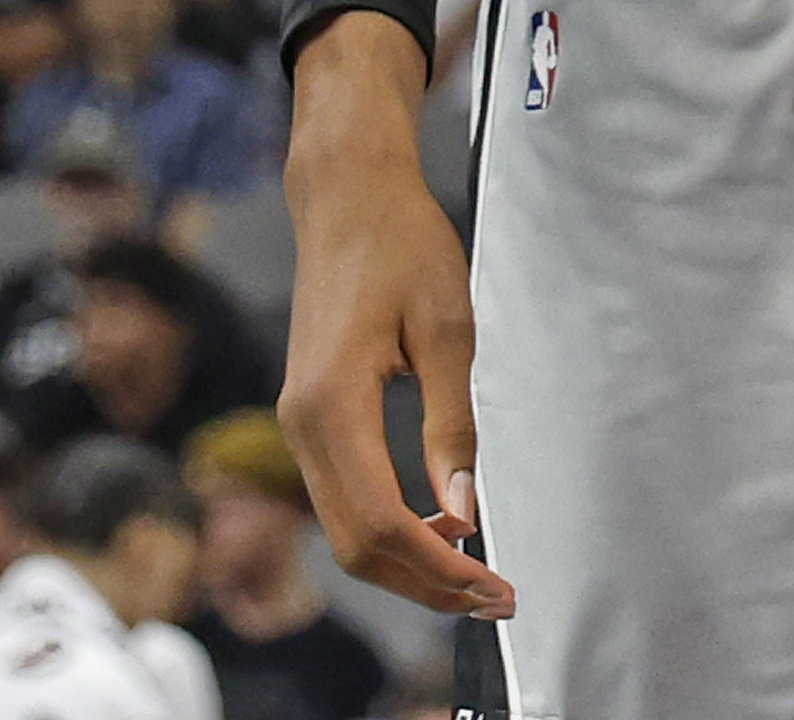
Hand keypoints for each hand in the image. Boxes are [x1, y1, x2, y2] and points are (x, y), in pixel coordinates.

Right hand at [277, 17, 506, 618]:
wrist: (345, 195)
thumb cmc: (402, 245)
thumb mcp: (447, 328)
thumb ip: (452, 425)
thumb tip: (464, 515)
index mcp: (331, 403)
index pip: (381, 521)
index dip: (439, 568)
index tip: (494, 584)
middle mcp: (300, 424)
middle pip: (354, 544)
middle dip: (424, 584)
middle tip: (496, 599)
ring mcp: (297, 423)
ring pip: (343, 530)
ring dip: (406, 566)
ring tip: (475, 580)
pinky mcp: (308, 418)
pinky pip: (341, 499)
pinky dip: (387, 532)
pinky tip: (440, 534)